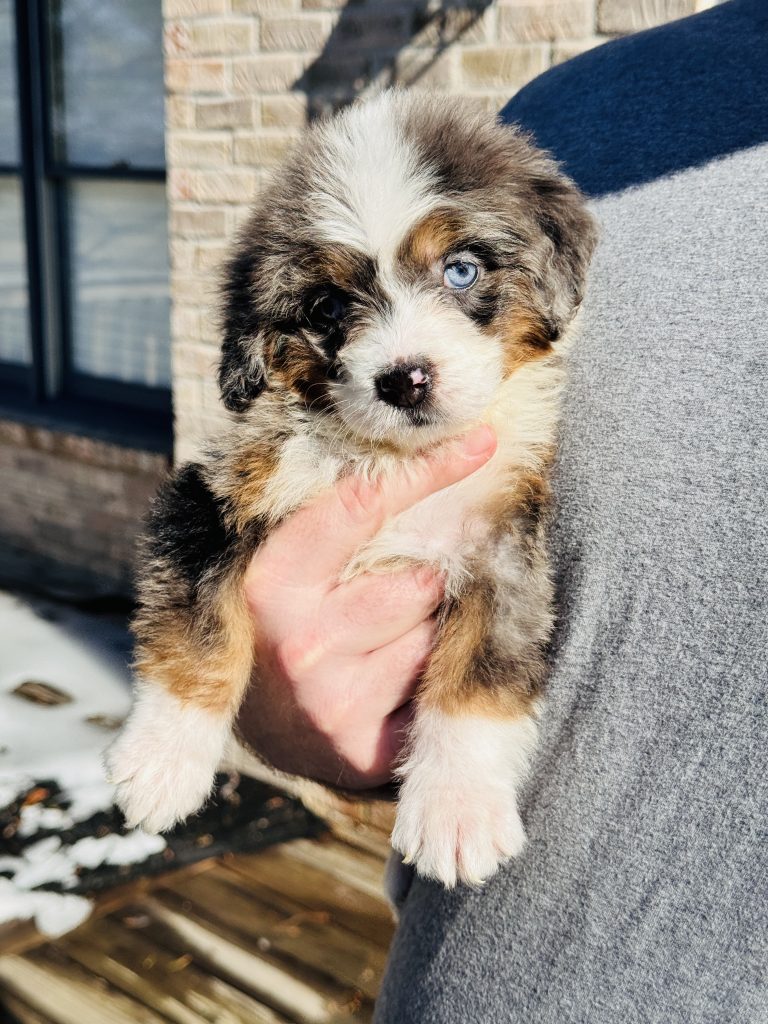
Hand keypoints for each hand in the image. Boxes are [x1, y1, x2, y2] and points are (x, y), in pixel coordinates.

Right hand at [236, 425, 496, 788]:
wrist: (271, 730)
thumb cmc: (290, 624)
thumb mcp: (289, 567)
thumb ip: (332, 517)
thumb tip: (417, 446)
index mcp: (271, 580)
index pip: (361, 507)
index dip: (428, 470)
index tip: (481, 441)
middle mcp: (298, 642)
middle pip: (415, 582)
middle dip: (424, 579)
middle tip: (400, 587)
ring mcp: (331, 701)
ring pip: (431, 635)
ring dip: (427, 631)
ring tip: (385, 644)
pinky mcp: (363, 749)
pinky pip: (436, 690)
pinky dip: (430, 677)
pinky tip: (397, 683)